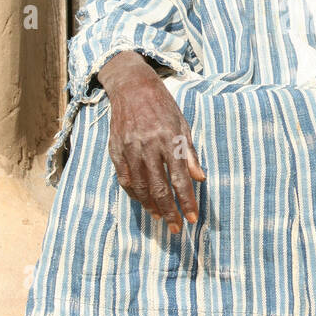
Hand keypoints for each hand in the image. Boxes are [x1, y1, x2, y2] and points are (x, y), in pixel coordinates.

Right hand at [97, 51, 205, 234]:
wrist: (132, 86)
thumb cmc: (162, 105)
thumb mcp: (182, 124)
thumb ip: (190, 153)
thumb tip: (200, 179)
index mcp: (169, 139)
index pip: (180, 178)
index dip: (187, 201)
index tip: (194, 218)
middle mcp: (148, 146)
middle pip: (159, 188)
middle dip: (170, 212)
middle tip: (177, 229)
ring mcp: (129, 149)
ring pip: (140, 188)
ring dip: (151, 207)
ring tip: (161, 219)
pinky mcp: (115, 150)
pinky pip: (125, 179)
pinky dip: (134, 194)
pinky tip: (143, 202)